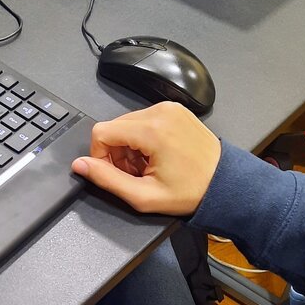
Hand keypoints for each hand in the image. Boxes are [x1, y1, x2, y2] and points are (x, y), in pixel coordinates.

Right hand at [71, 102, 221, 215]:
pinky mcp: (175, 110)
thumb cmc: (190, 192)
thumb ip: (107, 179)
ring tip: (147, 166)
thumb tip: (80, 165)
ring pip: (127, 123)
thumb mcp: (143, 196)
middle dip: (115, 152)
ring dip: (129, 147)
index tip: (115, 173)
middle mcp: (161, 112)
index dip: (100, 155)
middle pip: (113, 126)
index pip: (102, 132)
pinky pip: (144, 120)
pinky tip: (156, 156)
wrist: (224, 183)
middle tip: (134, 174)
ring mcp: (169, 108)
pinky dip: (143, 139)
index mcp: (153, 130)